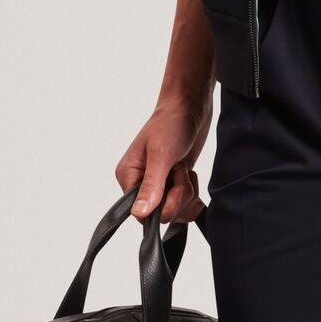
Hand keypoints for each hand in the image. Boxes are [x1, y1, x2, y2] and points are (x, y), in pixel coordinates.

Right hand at [117, 84, 213, 222]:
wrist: (190, 107)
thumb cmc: (171, 124)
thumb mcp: (160, 154)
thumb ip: (151, 186)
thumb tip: (139, 213)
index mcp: (128, 176)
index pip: (140, 212)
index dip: (161, 206)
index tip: (173, 185)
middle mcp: (140, 183)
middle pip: (160, 214)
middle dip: (178, 197)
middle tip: (180, 173)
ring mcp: (159, 184)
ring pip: (175, 210)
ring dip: (186, 193)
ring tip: (183, 169)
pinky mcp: (174, 183)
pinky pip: (185, 203)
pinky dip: (192, 192)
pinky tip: (189, 174)